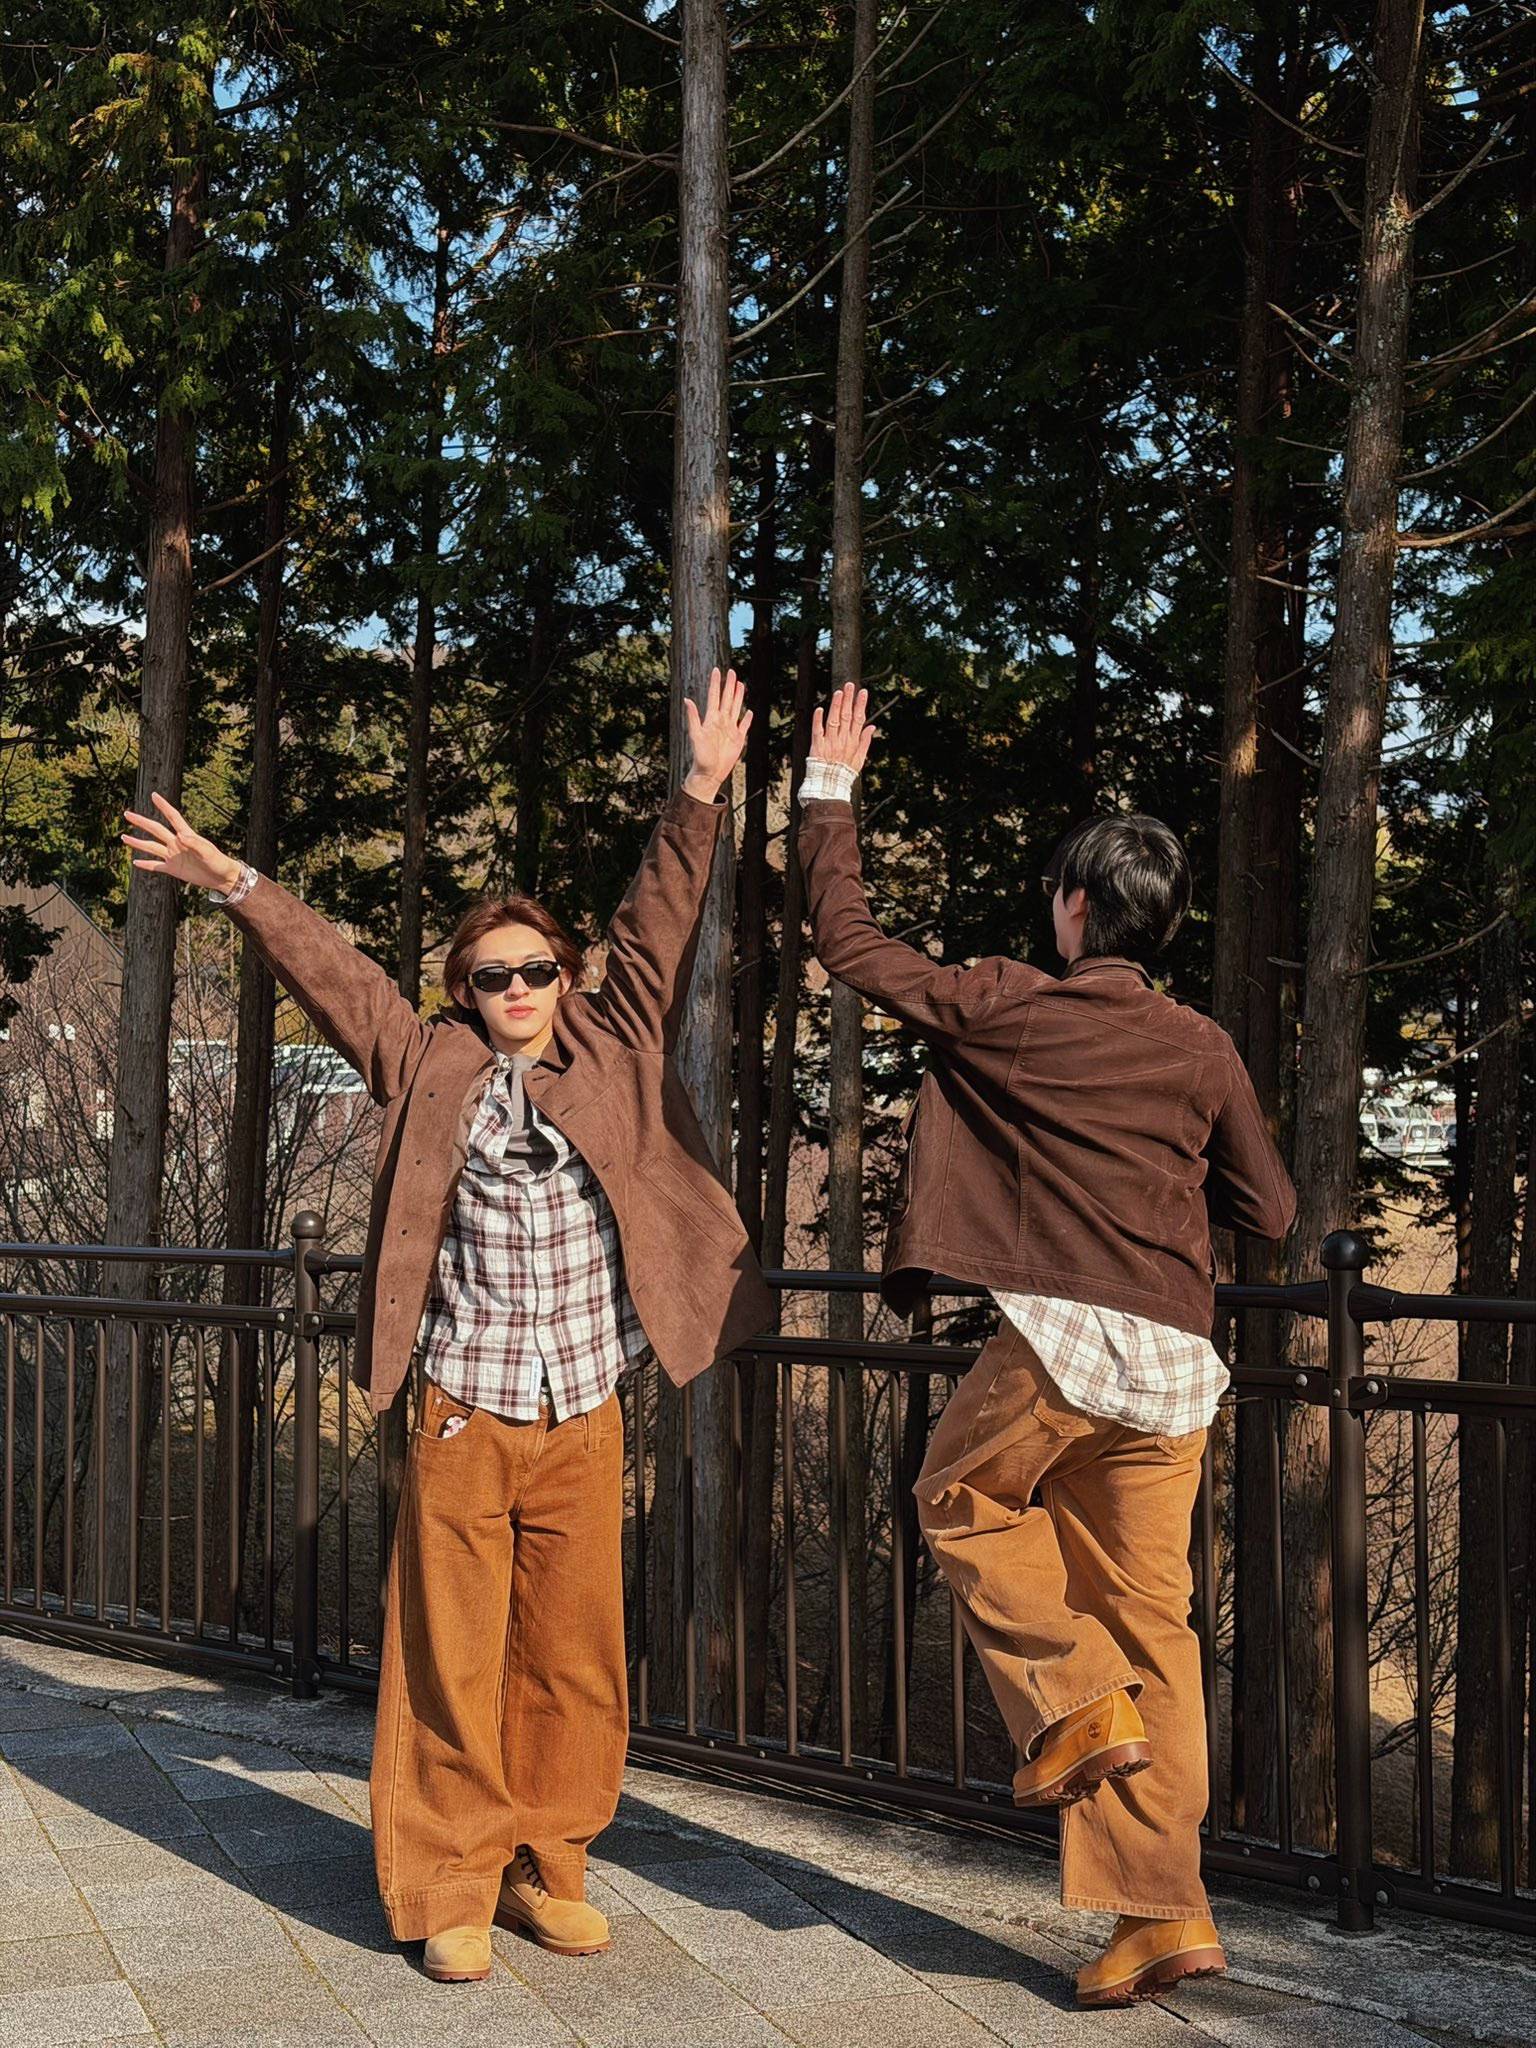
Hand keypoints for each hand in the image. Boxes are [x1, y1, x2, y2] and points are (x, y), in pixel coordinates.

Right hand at [121, 793, 239, 891]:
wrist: (222, 878)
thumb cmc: (218, 862)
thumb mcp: (208, 852)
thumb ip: (194, 843)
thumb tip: (179, 835)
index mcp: (186, 835)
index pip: (172, 817)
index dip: (163, 806)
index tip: (154, 795)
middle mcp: (176, 843)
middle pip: (155, 830)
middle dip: (141, 822)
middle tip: (127, 814)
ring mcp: (173, 856)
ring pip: (151, 847)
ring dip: (137, 842)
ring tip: (123, 837)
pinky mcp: (173, 869)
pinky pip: (155, 865)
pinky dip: (145, 864)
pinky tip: (135, 862)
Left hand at [683, 666, 751, 801]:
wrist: (709, 773)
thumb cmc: (700, 756)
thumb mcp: (695, 735)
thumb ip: (693, 717)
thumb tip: (687, 700)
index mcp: (711, 719)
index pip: (714, 696)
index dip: (716, 683)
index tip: (717, 670)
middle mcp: (721, 721)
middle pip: (727, 699)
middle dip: (729, 685)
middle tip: (732, 671)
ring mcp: (730, 729)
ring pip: (736, 708)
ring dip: (738, 696)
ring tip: (740, 684)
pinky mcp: (738, 739)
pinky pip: (744, 726)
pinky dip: (748, 719)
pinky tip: (749, 712)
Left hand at [810, 682, 877, 775]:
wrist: (830, 786)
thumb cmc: (844, 773)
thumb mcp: (859, 759)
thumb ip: (865, 742)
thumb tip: (872, 727)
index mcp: (853, 741)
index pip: (859, 719)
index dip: (861, 705)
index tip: (863, 692)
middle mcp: (842, 740)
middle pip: (846, 716)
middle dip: (849, 700)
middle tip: (850, 685)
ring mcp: (830, 742)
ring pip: (834, 720)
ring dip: (836, 706)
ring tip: (839, 692)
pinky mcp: (818, 746)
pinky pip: (817, 731)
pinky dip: (818, 720)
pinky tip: (820, 709)